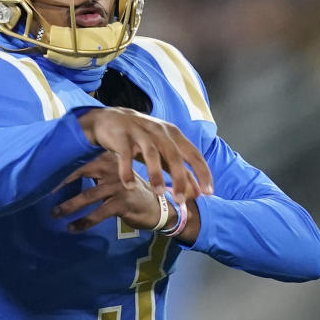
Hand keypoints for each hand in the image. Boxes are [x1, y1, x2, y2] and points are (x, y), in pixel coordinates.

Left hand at [52, 152, 169, 232]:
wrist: (159, 207)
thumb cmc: (131, 191)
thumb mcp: (116, 175)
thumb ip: (96, 171)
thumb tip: (67, 172)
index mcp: (108, 158)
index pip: (80, 158)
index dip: (62, 167)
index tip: (43, 175)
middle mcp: (112, 168)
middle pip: (80, 172)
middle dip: (59, 184)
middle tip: (41, 193)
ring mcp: (118, 185)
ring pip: (86, 196)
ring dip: (68, 206)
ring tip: (54, 214)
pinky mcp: (122, 203)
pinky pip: (97, 214)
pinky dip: (82, 222)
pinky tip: (72, 228)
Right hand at [78, 107, 211, 202]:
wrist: (111, 119)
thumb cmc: (143, 139)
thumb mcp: (164, 152)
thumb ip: (181, 171)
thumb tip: (199, 193)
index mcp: (174, 135)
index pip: (193, 154)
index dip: (202, 173)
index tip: (208, 192)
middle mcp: (160, 132)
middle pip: (174, 155)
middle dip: (179, 179)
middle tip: (180, 200)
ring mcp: (140, 134)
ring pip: (152, 154)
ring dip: (156, 174)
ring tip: (158, 193)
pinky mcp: (122, 138)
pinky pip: (126, 156)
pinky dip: (127, 171)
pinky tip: (130, 186)